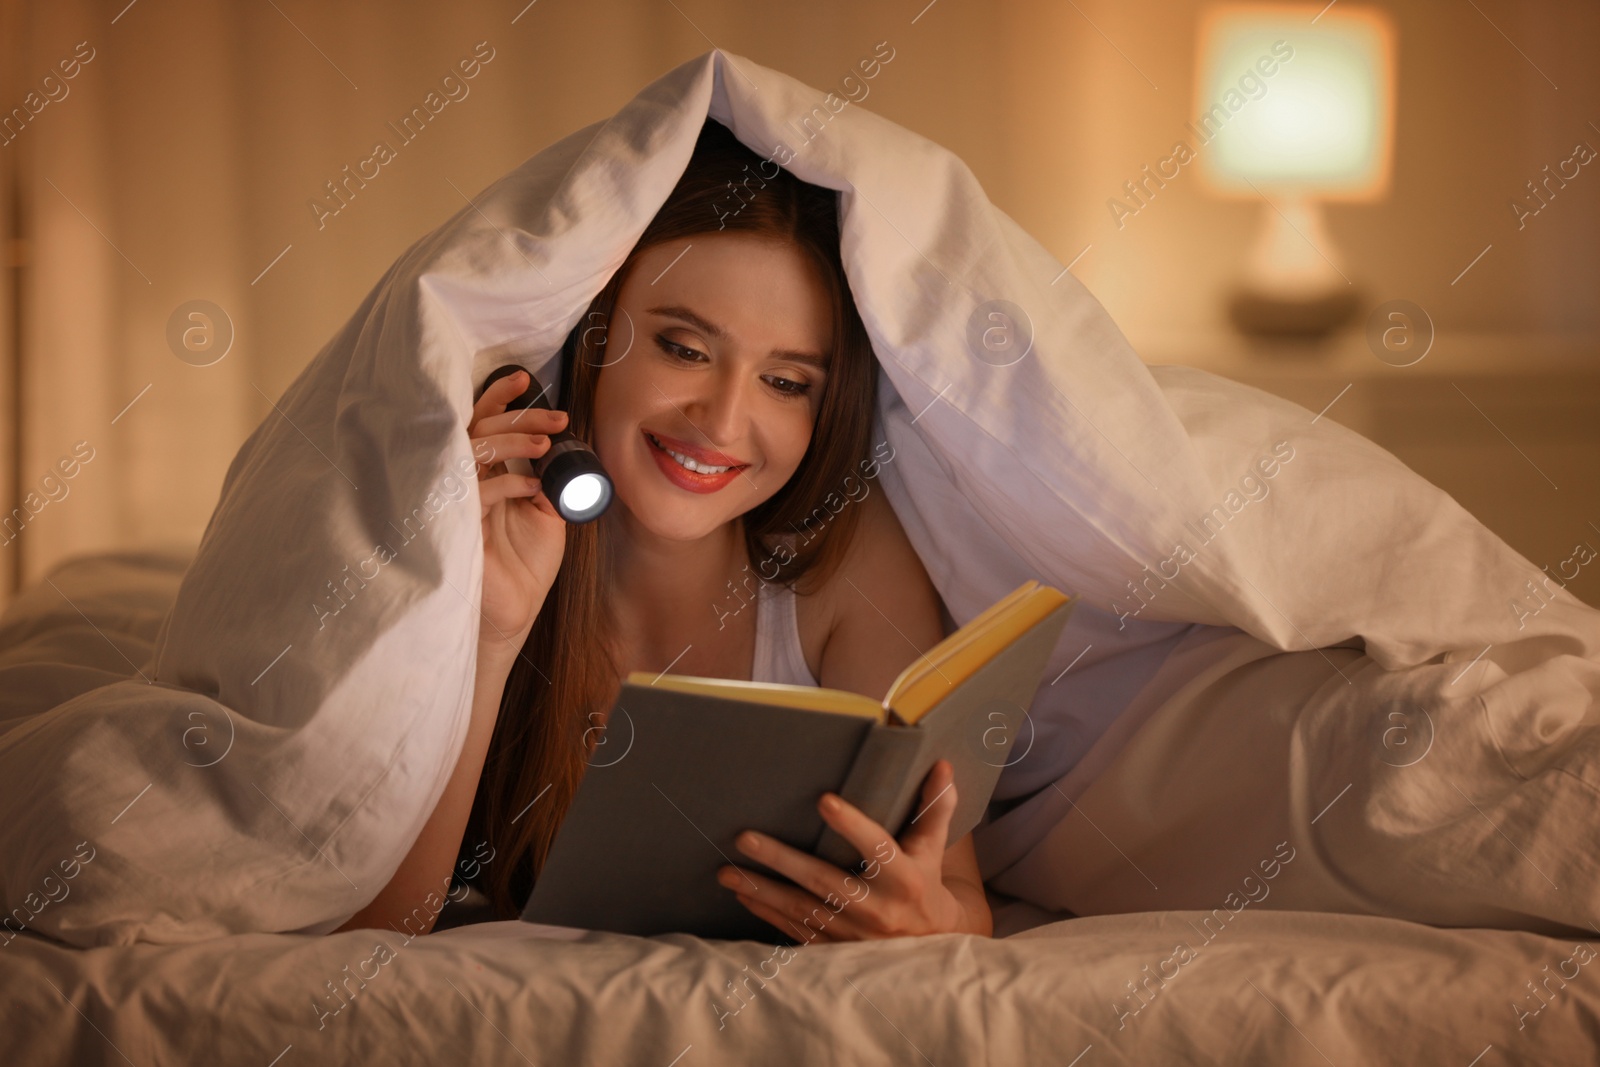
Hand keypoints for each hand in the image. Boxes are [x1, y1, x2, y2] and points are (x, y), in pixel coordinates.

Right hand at [468, 369, 568, 657]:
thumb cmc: (523, 567)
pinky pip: (476, 491)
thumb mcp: (546, 514)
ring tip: (544, 444)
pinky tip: (530, 489)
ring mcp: (460, 502)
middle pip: (478, 428)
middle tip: (555, 418)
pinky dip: (507, 483)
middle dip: (518, 416)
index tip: (525, 381)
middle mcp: (468, 482)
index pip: (484, 424)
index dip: (500, 399)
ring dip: (511, 441)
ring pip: (473, 450)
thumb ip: (546, 482)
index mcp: (487, 475)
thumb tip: (558, 454)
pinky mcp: (458, 526)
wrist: (513, 614)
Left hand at [716, 760, 992, 940]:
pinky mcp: (838, 949)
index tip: (825, 799)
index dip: (853, 825)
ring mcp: (854, 933)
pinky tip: (743, 896)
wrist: (933, 946)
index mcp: (905, 878)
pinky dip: (768, 914)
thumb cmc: (927, 882)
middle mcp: (877, 908)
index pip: (878, 847)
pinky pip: (796, 932)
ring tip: (726, 872)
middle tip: (745, 838)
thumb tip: (940, 763)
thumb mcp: (934, 848)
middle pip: (824, 881)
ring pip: (802, 909)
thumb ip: (934, 807)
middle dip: (782, 860)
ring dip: (761, 890)